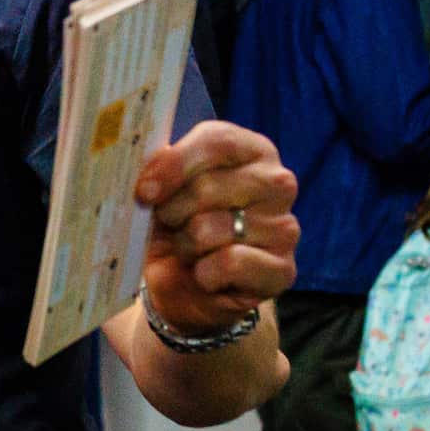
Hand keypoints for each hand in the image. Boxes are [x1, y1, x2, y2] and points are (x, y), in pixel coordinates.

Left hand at [135, 121, 298, 333]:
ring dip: (185, 246)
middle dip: (172, 212)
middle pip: (207, 187)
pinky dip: (204, 274)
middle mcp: (277, 183)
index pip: (217, 142)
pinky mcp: (283, 269)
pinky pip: (228, 264)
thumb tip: (152, 158)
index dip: (173, 165)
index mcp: (251, 151)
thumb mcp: (161, 192)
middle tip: (170, 226)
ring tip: (189, 251)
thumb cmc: (175, 228)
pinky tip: (207, 276)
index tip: (143, 191)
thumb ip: (160, 168)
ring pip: (211, 228)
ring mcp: (285, 227)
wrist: (184, 288)